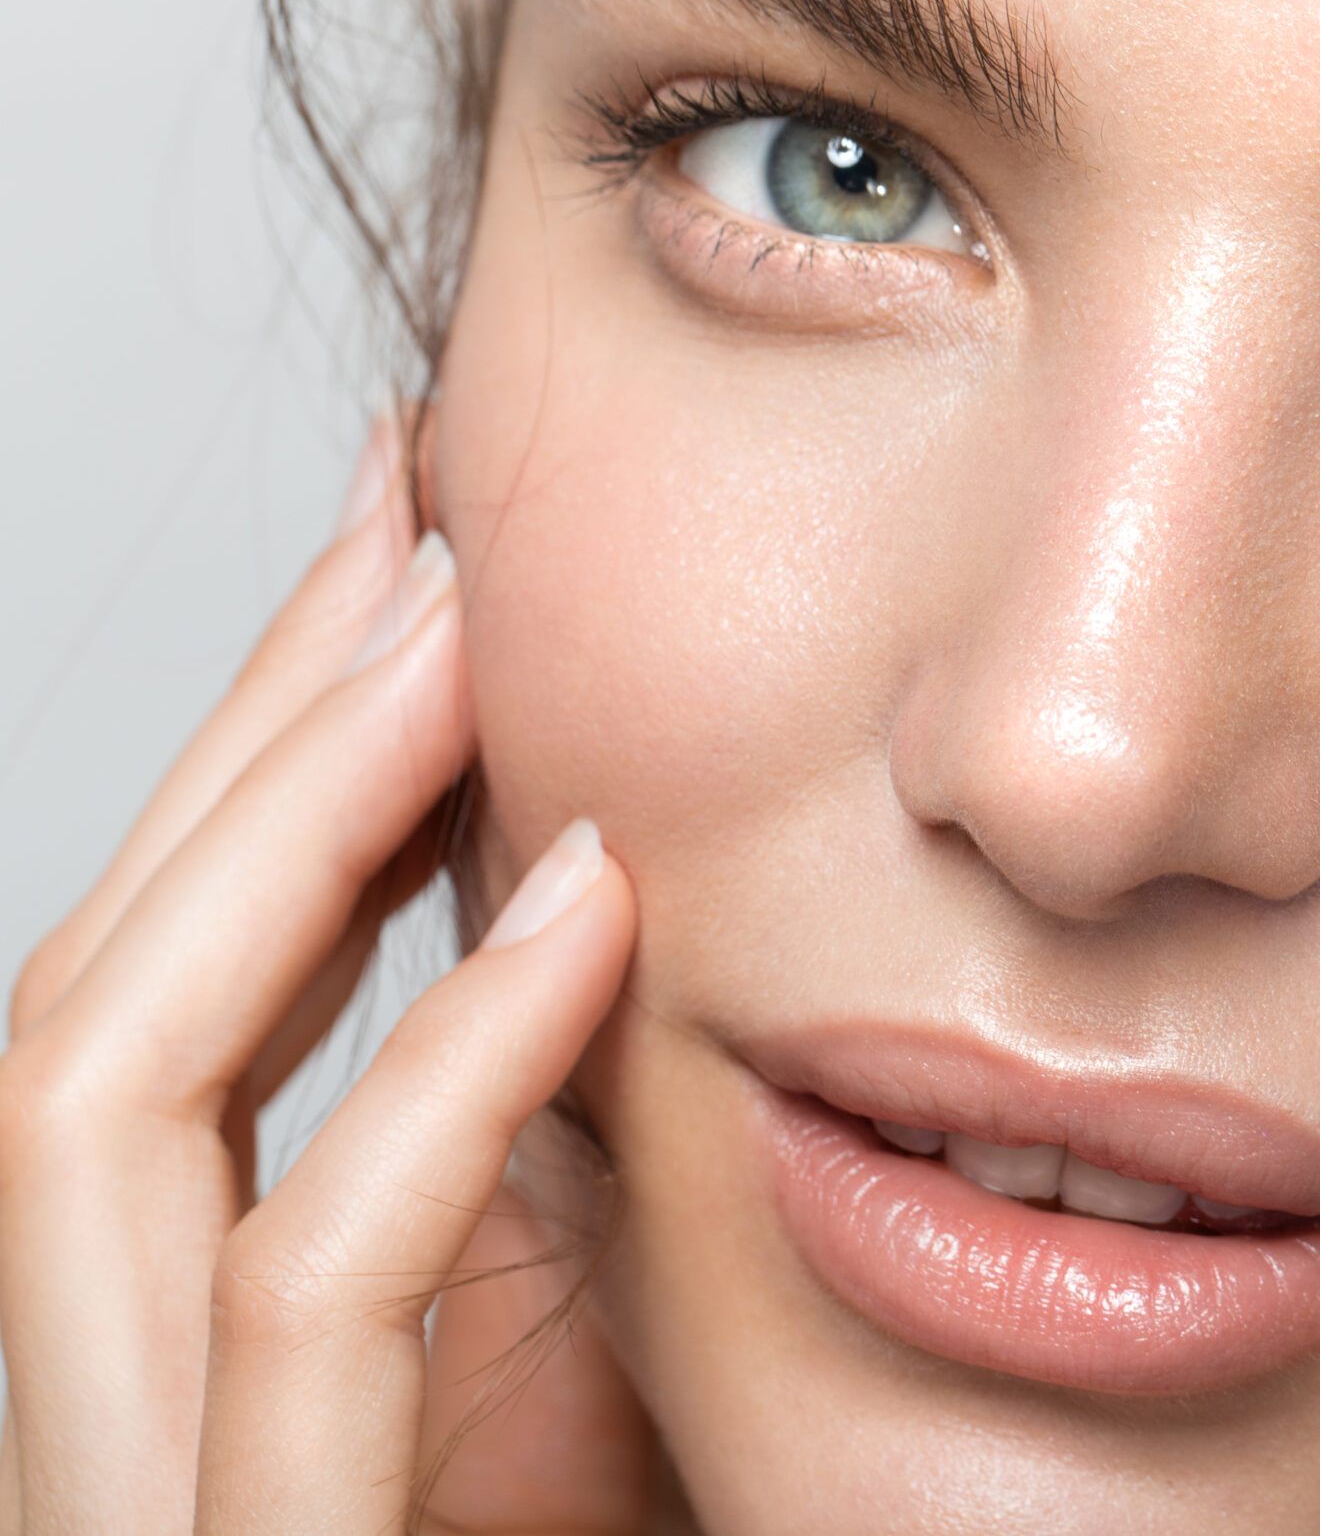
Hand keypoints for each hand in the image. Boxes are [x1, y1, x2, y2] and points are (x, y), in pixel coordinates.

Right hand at [0, 422, 650, 1532]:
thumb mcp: (588, 1373)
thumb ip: (535, 1170)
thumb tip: (590, 908)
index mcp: (190, 1367)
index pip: (169, 1011)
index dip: (260, 772)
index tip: (407, 568)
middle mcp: (111, 1429)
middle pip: (93, 1013)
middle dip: (240, 749)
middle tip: (411, 519)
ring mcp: (146, 1514)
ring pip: (93, 1115)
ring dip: (276, 843)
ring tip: (457, 633)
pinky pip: (298, 1312)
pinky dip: (430, 1088)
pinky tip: (583, 918)